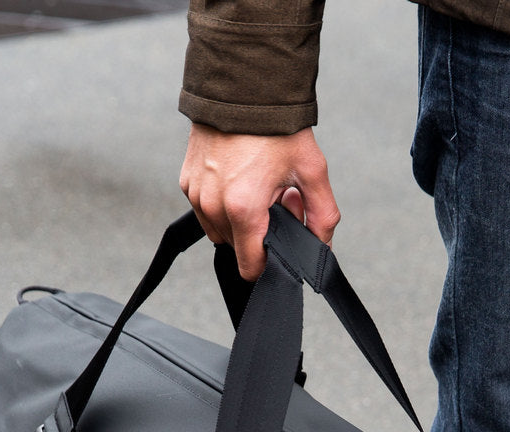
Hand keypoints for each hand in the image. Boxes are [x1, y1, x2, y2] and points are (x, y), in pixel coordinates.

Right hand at [179, 123, 339, 278]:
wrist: (243, 86)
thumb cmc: (277, 127)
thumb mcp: (312, 171)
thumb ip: (323, 217)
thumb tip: (322, 248)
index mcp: (243, 209)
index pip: (251, 267)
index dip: (271, 262)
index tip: (284, 237)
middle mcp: (213, 206)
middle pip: (237, 248)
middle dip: (260, 234)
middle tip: (278, 200)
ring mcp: (196, 194)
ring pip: (220, 231)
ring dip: (240, 221)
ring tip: (259, 188)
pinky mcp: (187, 181)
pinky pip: (206, 210)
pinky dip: (223, 204)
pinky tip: (241, 178)